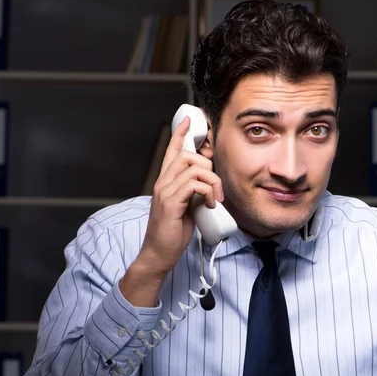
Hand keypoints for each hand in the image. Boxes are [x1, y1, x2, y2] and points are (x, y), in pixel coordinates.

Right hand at [137, 116, 223, 278]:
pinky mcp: (170, 202)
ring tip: (216, 199)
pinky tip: (210, 205)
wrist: (159, 254)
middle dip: (209, 165)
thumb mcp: (188, 207)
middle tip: (217, 188)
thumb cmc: (173, 234)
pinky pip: (195, 184)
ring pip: (194, 167)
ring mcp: (165, 191)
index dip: (181, 134)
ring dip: (213, 181)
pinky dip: (208, 192)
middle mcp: (162, 182)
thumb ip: (195, 192)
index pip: (171, 151)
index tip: (189, 121)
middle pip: (188, 154)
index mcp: (165, 182)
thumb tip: (210, 182)